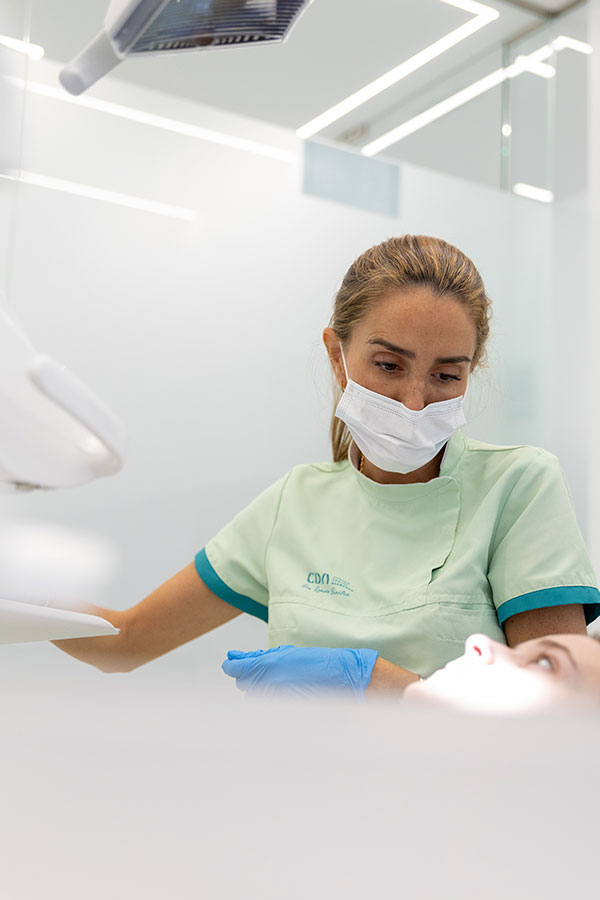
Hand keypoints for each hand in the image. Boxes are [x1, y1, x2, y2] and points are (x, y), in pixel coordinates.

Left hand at [222, 645, 378, 696]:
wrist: (342, 679)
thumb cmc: (318, 663)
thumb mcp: (286, 653)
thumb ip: (260, 657)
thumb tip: (237, 658)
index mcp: (267, 665)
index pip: (236, 669)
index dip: (233, 666)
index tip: (232, 664)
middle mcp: (267, 684)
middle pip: (242, 684)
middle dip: (250, 677)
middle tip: (267, 672)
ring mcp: (274, 700)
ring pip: (253, 698)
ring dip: (260, 690)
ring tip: (280, 683)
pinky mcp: (282, 711)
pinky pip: (266, 708)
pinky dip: (271, 702)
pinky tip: (285, 694)